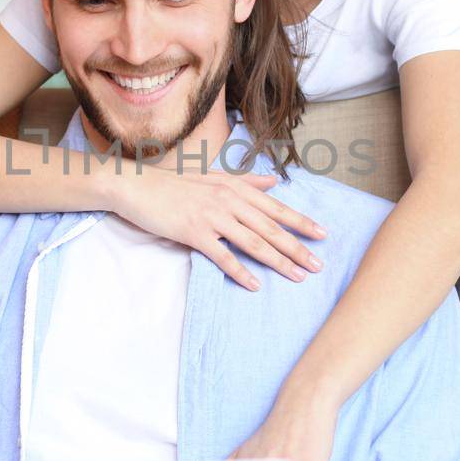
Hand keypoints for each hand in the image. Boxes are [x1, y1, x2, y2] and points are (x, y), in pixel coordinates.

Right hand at [109, 162, 325, 289]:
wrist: (136, 186)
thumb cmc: (174, 183)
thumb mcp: (213, 176)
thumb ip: (246, 181)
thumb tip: (274, 181)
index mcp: (235, 187)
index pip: (275, 207)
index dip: (301, 222)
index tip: (323, 235)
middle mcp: (228, 200)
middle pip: (270, 228)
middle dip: (297, 248)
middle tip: (318, 265)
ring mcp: (211, 216)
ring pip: (253, 242)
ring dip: (277, 261)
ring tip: (297, 276)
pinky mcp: (193, 232)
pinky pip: (222, 255)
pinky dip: (240, 270)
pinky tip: (256, 284)